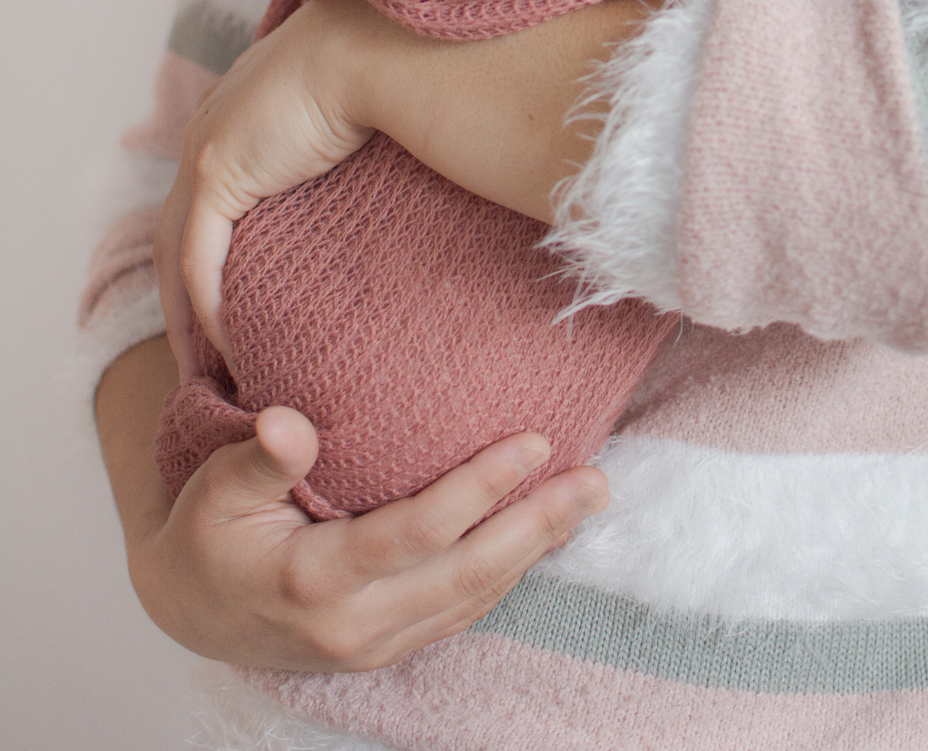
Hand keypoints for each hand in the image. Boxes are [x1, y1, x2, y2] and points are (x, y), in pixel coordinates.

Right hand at [100, 337, 607, 670]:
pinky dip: (506, 573)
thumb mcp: (213, 488)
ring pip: (473, 600)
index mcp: (313, 580)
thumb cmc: (205, 533)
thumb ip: (259, 456)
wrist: (188, 612)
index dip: (481, 487)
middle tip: (596, 482)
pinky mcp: (387, 649)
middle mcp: (355, 626)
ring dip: (535, 550)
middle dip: (538, 527)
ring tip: (588, 500)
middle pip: (466, 575)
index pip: (419, 531)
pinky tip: (541, 536)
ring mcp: (374, 646)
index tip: (535, 442)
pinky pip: (460, 612)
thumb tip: (289, 422)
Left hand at [155, 0, 379, 375]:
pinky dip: (208, 308)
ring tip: (209, 368)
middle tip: (206, 355)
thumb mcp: (355, 112)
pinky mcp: (216, 174)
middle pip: (178, 231)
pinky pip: (199, 261)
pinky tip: (228, 347)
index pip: (207, 199)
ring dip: (186, 314)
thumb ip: (346, 145)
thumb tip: (389, 172)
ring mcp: (206, 149)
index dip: (211, 253)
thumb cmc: (380, 68)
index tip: (232, 301)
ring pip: (177, 254)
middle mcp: (209, 128)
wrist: (370, 47)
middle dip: (183, 297)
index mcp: (237, 112)